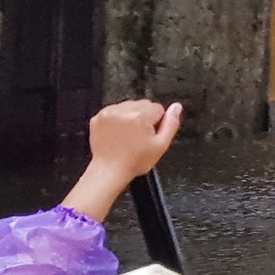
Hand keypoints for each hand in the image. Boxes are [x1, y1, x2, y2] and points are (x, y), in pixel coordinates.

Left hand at [63, 101, 182, 221]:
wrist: (109, 170)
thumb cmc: (133, 161)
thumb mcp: (161, 145)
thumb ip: (171, 124)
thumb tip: (176, 107)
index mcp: (140, 116)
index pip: (158, 107)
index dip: (157, 122)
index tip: (150, 134)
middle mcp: (123, 111)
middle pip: (143, 104)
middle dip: (144, 117)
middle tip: (139, 136)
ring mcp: (109, 113)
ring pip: (129, 106)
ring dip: (131, 117)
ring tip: (128, 136)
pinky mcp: (99, 117)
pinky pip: (115, 110)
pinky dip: (117, 119)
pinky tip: (118, 133)